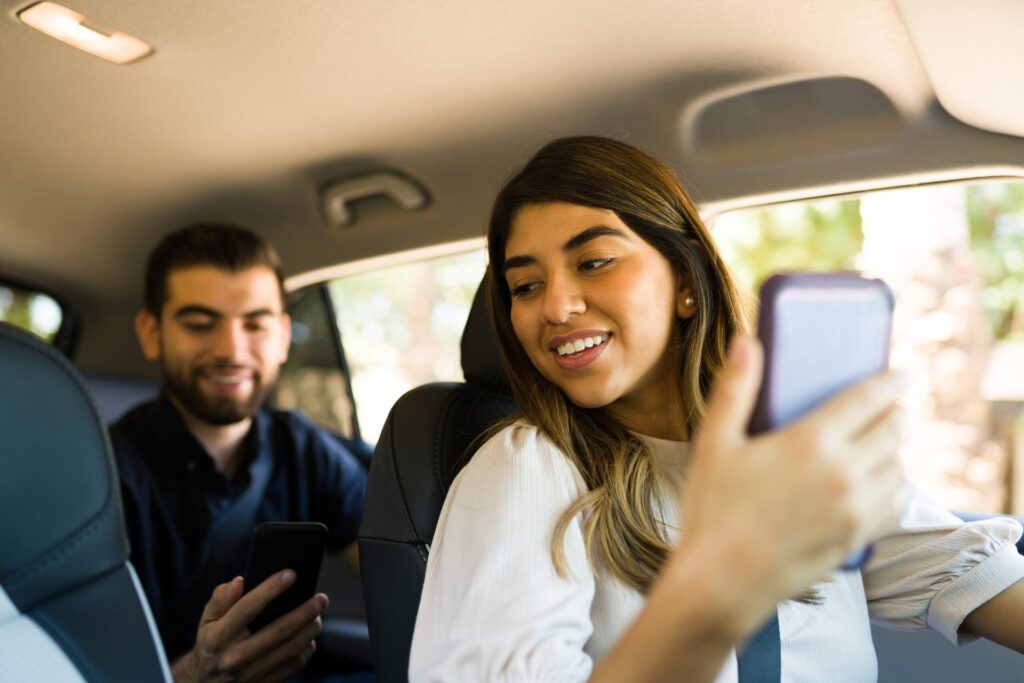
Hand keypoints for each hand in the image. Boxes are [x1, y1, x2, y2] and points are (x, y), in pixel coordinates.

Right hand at [171, 570, 328, 682]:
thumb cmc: (210, 645)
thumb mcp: (206, 621)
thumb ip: (220, 599)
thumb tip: (239, 581)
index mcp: (218, 637)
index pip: (248, 608)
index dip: (271, 588)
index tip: (291, 574)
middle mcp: (235, 657)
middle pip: (279, 631)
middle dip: (305, 611)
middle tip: (321, 598)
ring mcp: (250, 674)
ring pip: (291, 649)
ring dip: (310, 630)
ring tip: (318, 615)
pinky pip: (293, 666)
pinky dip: (306, 650)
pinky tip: (309, 637)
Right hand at [673, 334, 906, 632]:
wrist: (723, 581)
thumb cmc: (713, 510)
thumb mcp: (715, 443)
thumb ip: (736, 388)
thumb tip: (747, 340)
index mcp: (811, 442)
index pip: (869, 400)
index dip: (892, 382)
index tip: (905, 374)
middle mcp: (844, 473)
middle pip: (893, 431)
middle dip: (897, 413)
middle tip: (892, 406)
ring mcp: (855, 509)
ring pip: (899, 467)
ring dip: (896, 449)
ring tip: (884, 443)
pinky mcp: (857, 538)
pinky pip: (894, 504)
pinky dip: (894, 487)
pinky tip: (880, 484)